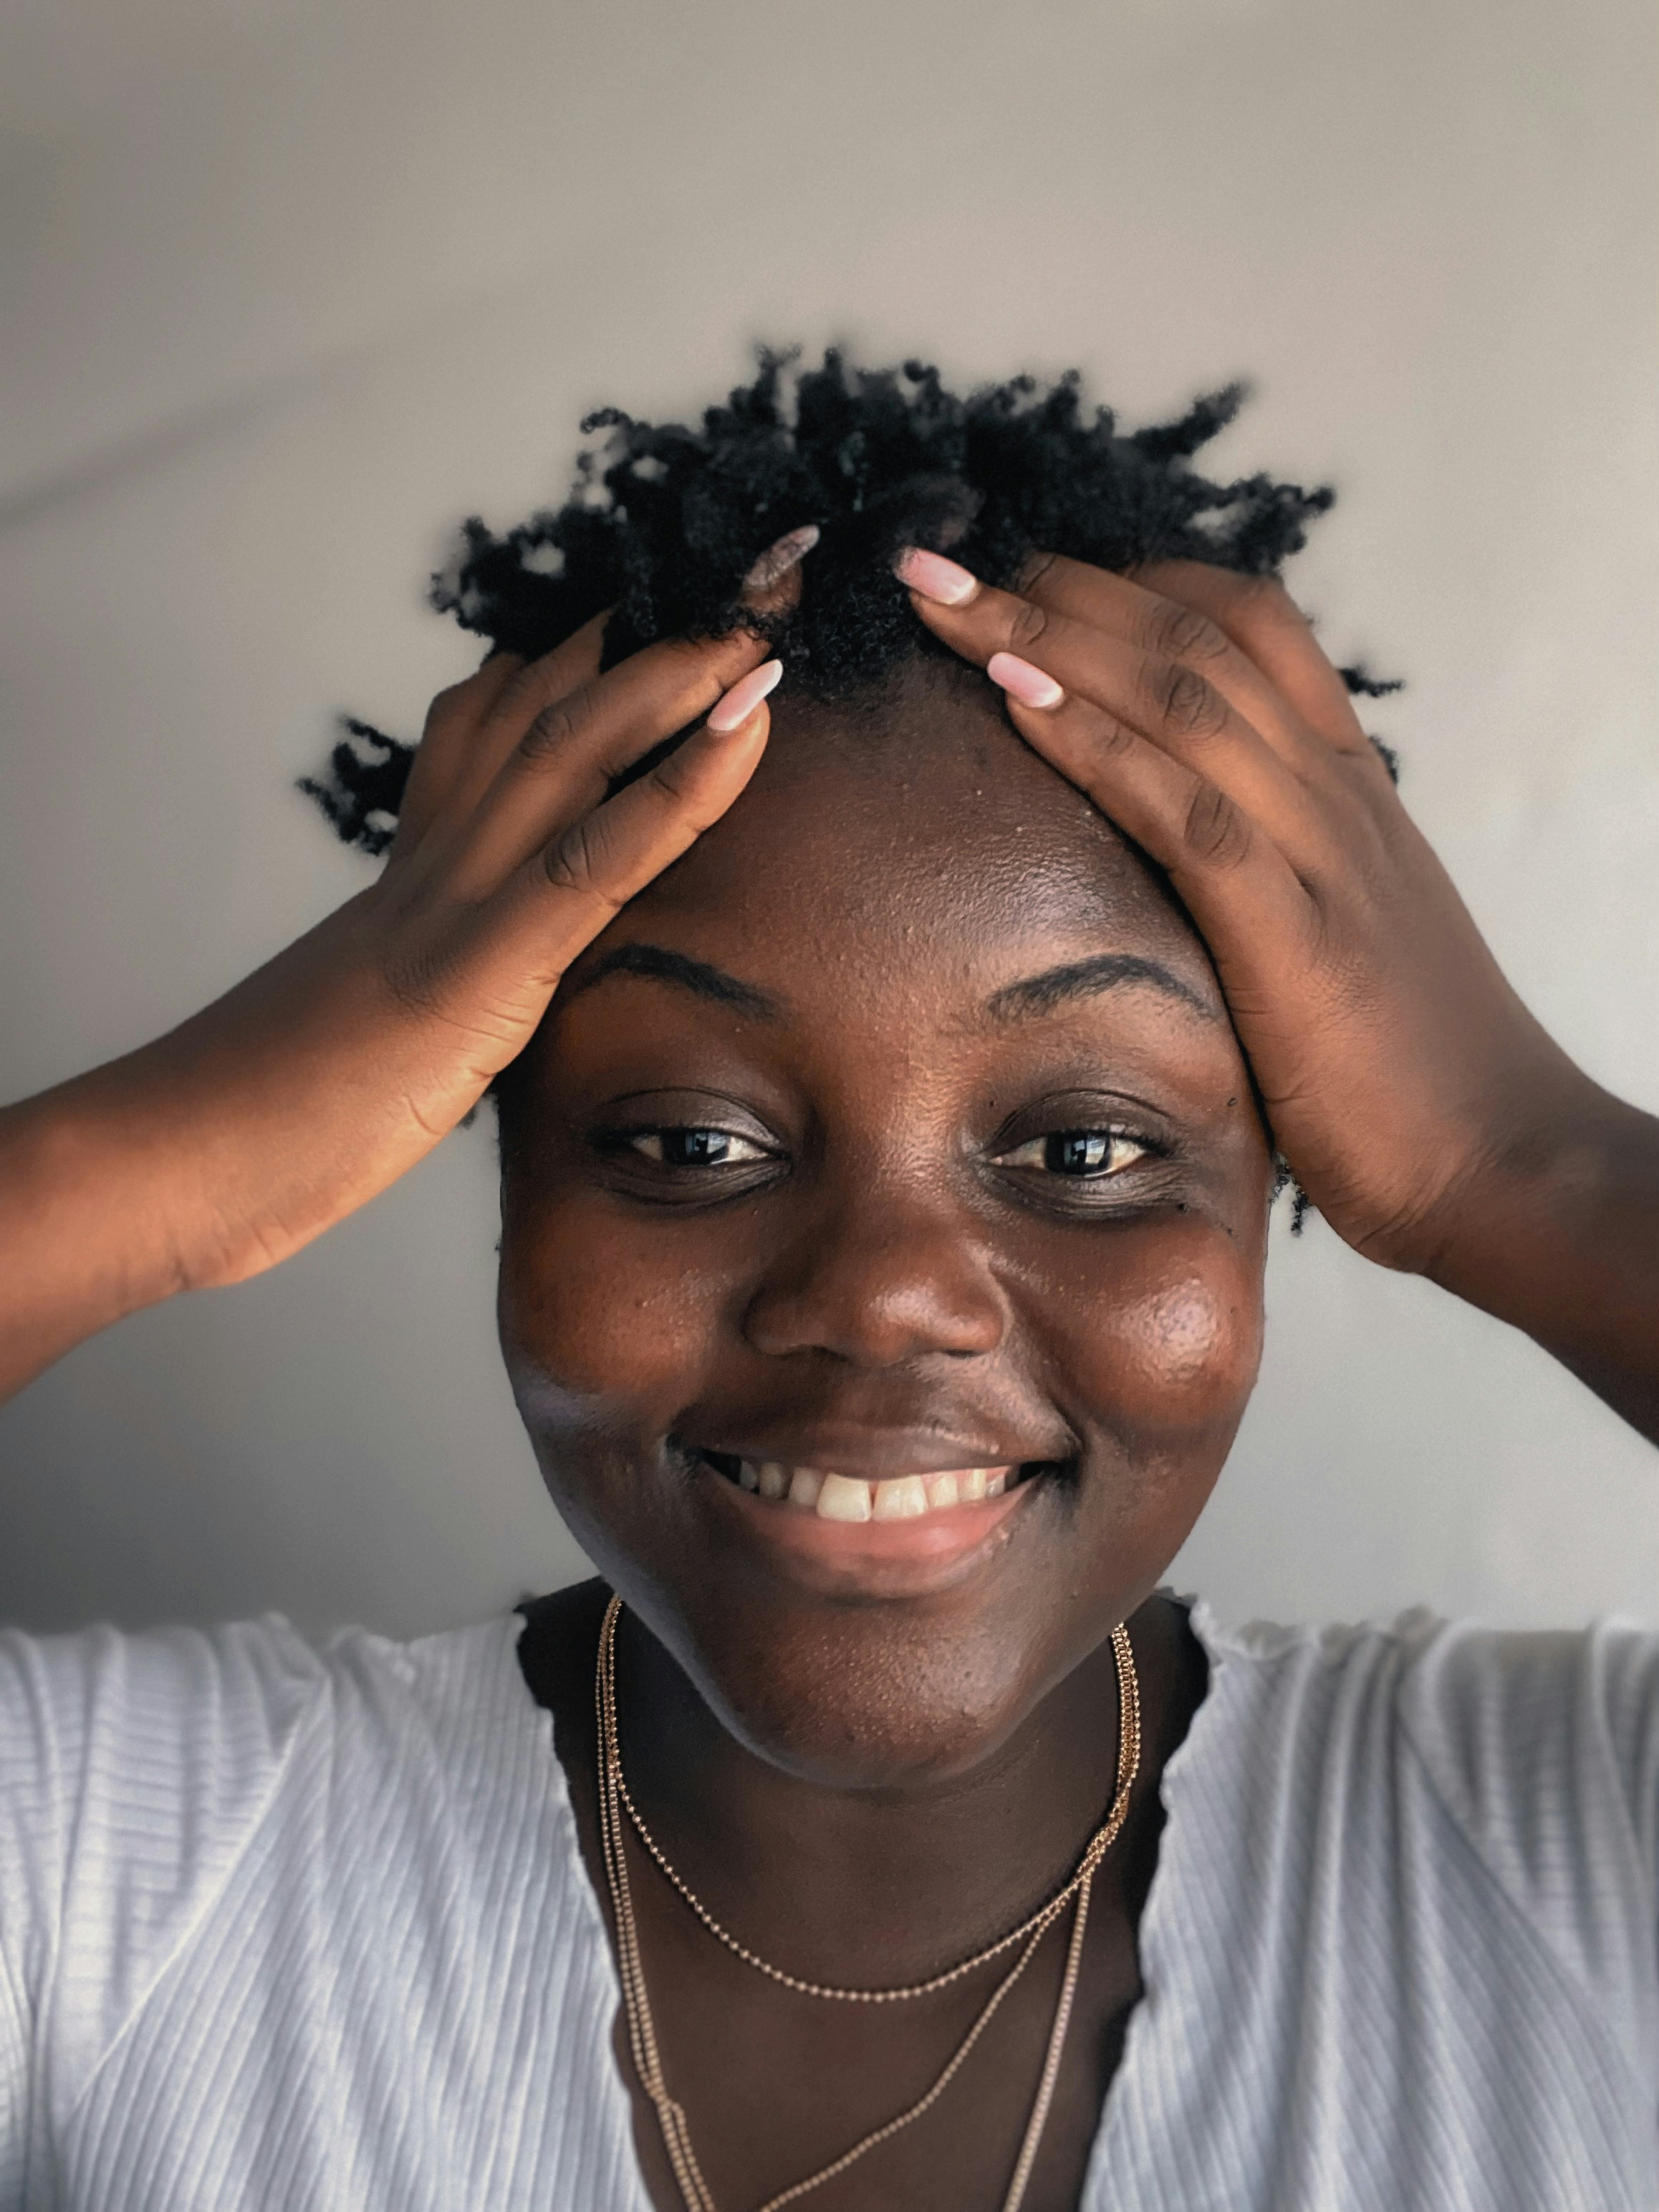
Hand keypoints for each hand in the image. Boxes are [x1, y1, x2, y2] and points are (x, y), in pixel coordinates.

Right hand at [0, 622, 777, 1394]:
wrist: (181, 1157)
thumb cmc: (280, 1111)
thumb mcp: (388, 1023)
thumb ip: (448, 978)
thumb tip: (495, 978)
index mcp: (421, 869)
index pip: (504, 729)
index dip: (587, 663)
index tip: (661, 611)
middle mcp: (440, 857)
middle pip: (552, 707)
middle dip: (655, 637)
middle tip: (747, 574)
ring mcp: (456, 899)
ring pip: (574, 747)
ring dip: (679, 674)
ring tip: (763, 613)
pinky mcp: (478, 964)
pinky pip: (596, 855)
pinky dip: (681, 782)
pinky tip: (747, 722)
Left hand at [897, 546, 1594, 1277]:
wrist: (1505, 1162)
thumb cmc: (1414, 1074)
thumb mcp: (1339, 942)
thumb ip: (1272, 884)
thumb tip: (1180, 871)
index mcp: (1346, 792)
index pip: (1250, 629)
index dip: (1135, 586)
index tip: (1038, 581)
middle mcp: (1334, 796)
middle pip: (1193, 640)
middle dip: (1060, 591)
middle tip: (943, 569)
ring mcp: (1322, 855)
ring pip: (1182, 697)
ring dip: (1051, 638)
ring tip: (946, 602)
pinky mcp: (1295, 934)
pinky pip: (1184, 808)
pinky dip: (1095, 742)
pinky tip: (1014, 700)